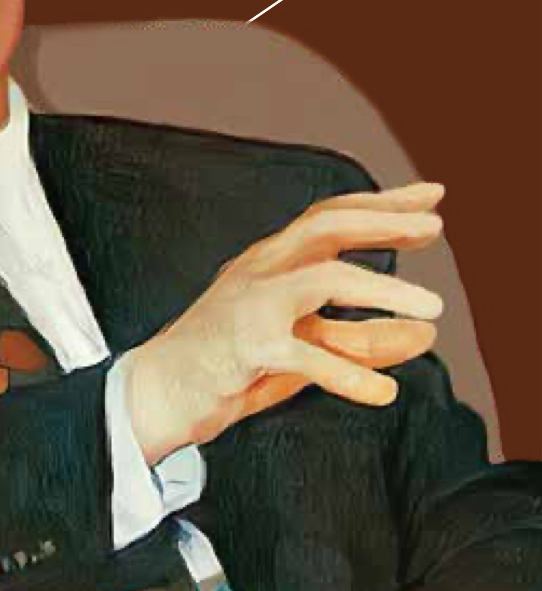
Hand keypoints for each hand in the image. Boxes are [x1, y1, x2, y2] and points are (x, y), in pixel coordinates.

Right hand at [123, 181, 445, 461]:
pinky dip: (350, 374)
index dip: (381, 204)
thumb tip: (424, 333)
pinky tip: (383, 392)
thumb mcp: (301, 347)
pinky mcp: (246, 350)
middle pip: (326, 227)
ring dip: (384, 290)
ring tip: (432, 310)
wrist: (155, 393)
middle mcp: (260, 271)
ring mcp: (250, 306)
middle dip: (384, 221)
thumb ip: (357, 338)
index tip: (430, 198)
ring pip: (325, 280)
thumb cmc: (228, 366)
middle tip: (435, 227)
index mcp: (269, 262)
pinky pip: (308, 357)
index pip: (328, 217)